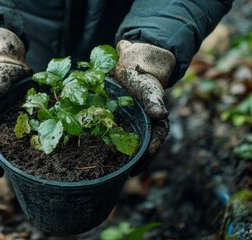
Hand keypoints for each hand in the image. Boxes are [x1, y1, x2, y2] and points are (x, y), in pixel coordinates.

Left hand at [112, 40, 175, 175]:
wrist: (130, 63)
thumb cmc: (143, 77)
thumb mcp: (149, 89)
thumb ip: (155, 101)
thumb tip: (161, 114)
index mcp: (154, 125)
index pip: (151, 147)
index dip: (143, 161)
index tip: (132, 172)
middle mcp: (141, 128)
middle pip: (136, 151)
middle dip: (126, 163)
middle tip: (115, 176)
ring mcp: (127, 125)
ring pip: (122, 145)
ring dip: (114, 156)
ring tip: (102, 169)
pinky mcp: (113, 119)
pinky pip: (108, 134)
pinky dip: (101, 142)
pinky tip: (90, 150)